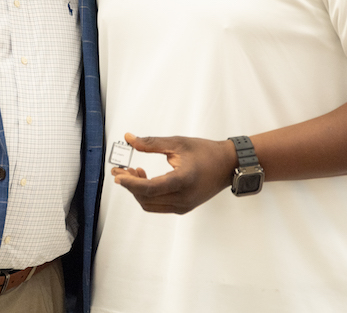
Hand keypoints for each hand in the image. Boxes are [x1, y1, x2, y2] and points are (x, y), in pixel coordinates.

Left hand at [111, 132, 237, 214]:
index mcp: (183, 180)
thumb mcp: (177, 143)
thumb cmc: (205, 152)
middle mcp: (183, 198)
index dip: (130, 183)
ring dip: (137, 191)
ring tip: (134, 171)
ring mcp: (184, 206)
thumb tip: (129, 139)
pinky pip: (158, 205)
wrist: (227, 165)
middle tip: (121, 170)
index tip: (118, 175)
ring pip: (150, 205)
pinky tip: (145, 179)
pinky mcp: (184, 207)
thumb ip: (151, 143)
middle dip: (130, 185)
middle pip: (146, 198)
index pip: (149, 189)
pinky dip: (147, 195)